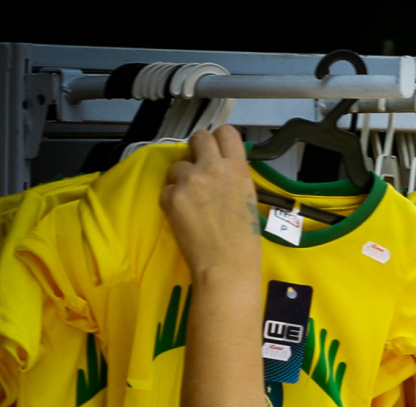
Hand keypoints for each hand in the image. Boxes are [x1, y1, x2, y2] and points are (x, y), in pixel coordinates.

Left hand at [160, 126, 261, 280]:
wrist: (226, 265)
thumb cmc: (245, 239)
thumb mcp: (248, 198)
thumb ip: (234, 177)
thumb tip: (221, 168)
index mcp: (237, 168)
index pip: (226, 132)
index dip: (220, 140)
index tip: (217, 150)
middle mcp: (212, 168)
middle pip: (199, 137)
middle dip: (197, 149)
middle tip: (199, 167)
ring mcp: (189, 181)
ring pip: (178, 166)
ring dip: (182, 179)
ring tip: (192, 201)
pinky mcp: (171, 196)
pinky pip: (167, 189)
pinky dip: (173, 201)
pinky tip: (184, 218)